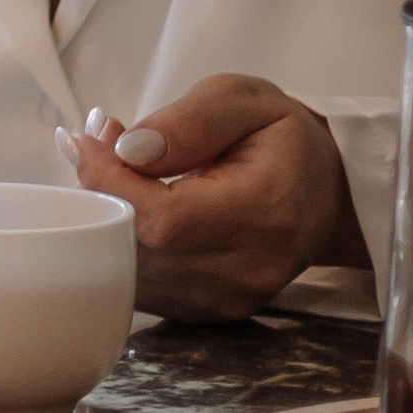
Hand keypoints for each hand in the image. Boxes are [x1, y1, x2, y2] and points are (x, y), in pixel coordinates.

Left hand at [60, 76, 367, 321]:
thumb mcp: (244, 101)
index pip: (164, 220)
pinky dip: (119, 243)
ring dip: (103, 219)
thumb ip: (188, 121)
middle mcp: (247, 270)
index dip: (108, 182)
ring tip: (112, 166)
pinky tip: (128, 201)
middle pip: (138, 253)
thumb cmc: (282, 141)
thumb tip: (126, 150)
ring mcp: (226, 300)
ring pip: (129, 274)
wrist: (326, 195)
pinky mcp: (206, 312)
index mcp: (265, 212)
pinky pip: (140, 286)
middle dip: (97, 195)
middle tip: (94, 142)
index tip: (86, 137)